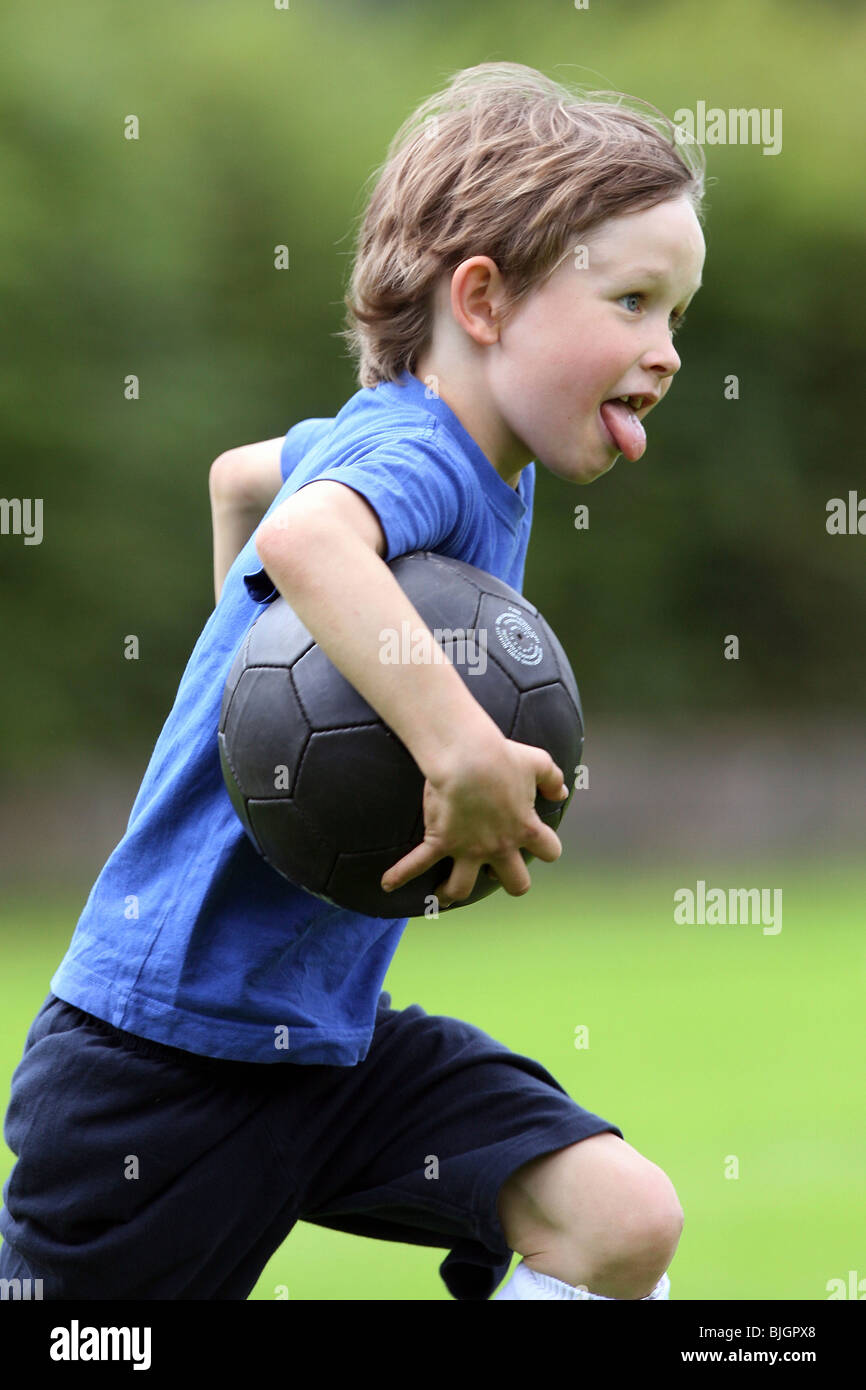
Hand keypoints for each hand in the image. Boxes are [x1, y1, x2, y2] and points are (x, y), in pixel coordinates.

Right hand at [380, 737, 568, 905]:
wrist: (468, 755)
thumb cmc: (502, 756)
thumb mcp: (538, 762)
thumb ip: (553, 778)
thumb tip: (561, 792)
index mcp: (526, 829)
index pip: (551, 852)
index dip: (546, 848)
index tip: (537, 841)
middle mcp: (500, 846)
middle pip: (516, 884)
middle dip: (509, 881)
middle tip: (497, 871)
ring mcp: (468, 848)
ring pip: (464, 887)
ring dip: (454, 891)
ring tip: (447, 891)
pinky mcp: (440, 841)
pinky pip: (417, 863)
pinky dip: (400, 875)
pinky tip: (387, 884)